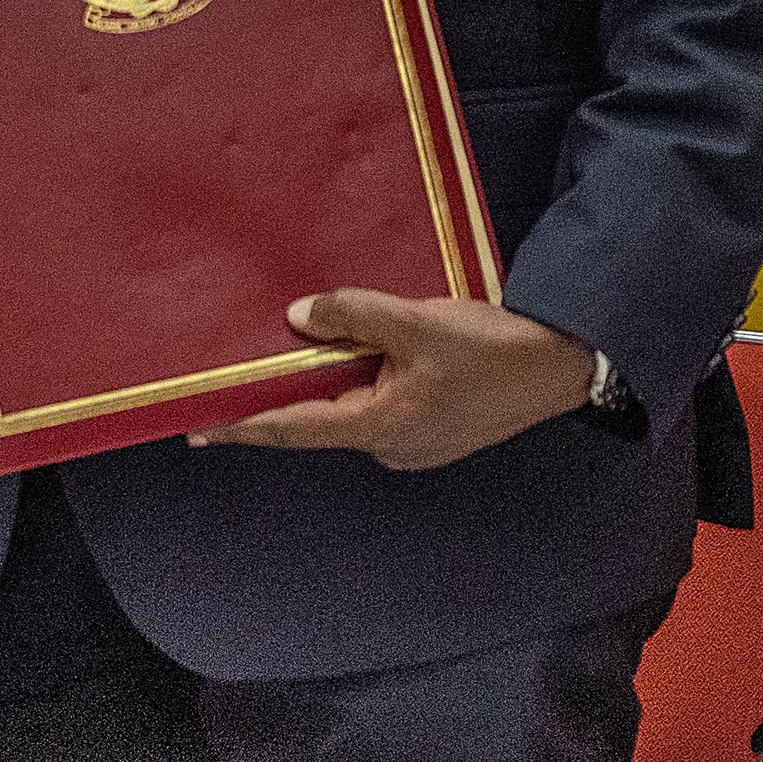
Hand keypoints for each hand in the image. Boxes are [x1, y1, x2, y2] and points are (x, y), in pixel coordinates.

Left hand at [189, 291, 600, 469]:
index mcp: (381, 427)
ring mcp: (416, 443)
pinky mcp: (435, 428)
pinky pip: (381, 403)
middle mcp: (392, 446)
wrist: (565, 365)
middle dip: (286, 390)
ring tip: (313, 341)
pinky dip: (364, 378)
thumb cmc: (494, 348)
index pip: (292, 427)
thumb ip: (351, 316)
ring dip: (331, 378)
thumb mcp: (415, 321)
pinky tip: (362, 348)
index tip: (197, 428)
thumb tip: (299, 318)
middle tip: (244, 365)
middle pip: (320, 416)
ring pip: (353, 406)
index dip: (242, 425)